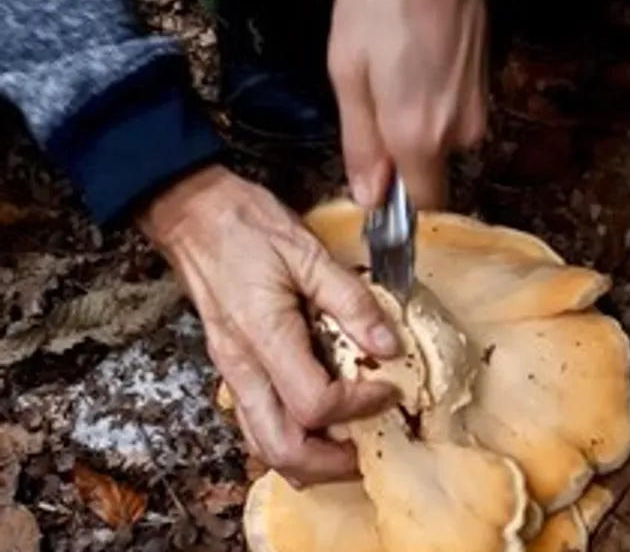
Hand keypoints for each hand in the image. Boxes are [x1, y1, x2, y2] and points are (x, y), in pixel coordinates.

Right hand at [137, 165, 398, 486]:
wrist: (191, 214)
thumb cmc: (242, 226)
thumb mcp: (306, 252)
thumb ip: (350, 300)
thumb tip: (388, 344)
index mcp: (263, 336)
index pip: (314, 403)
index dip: (359, 406)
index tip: (388, 389)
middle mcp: (242, 366)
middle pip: (281, 449)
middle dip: (330, 464)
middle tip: (369, 450)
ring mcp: (232, 372)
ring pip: (262, 446)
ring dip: (307, 460)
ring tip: (347, 448)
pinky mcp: (232, 367)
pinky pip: (255, 423)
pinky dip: (289, 438)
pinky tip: (316, 424)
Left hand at [328, 0, 488, 209]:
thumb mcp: (348, 72)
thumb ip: (360, 145)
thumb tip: (369, 197)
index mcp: (417, 137)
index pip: (421, 206)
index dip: (397, 202)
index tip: (377, 186)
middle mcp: (457, 132)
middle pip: (429, 169)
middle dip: (400, 150)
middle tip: (375, 100)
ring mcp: (477, 108)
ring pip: (441, 139)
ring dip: (416, 120)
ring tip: (395, 70)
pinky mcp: (485, 85)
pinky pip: (454, 112)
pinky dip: (433, 98)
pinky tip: (417, 58)